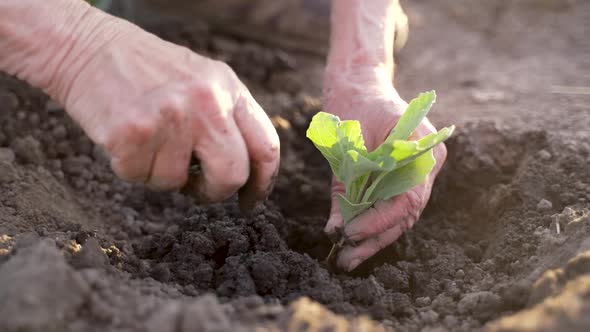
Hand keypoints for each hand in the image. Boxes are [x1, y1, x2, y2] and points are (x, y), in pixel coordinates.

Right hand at [57, 9, 279, 207]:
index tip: (251, 200)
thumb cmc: (146, 70)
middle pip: (232, 175)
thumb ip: (228, 118)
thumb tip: (246, 171)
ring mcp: (171, 118)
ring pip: (177, 183)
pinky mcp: (134, 134)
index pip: (265, 147)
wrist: (86, 47)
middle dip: (214, 192)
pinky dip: (133, 169)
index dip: (263, 183)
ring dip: (161, 173)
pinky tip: (127, 140)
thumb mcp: (202, 79)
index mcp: (228, 88)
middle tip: (198, 188)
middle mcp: (206, 102)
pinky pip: (142, 179)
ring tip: (148, 141)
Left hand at [323, 66, 446, 270]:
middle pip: (406, 212)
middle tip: (345, 259)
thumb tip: (338, 228)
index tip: (350, 234)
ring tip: (346, 258)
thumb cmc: (354, 104)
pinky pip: (392, 205)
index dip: (379, 221)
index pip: (408, 198)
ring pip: (400, 214)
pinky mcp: (406, 175)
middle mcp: (428, 161)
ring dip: (373, 238)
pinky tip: (353, 241)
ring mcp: (420, 169)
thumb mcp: (347, 143)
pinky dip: (373, 222)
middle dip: (374, 238)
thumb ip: (345, 185)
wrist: (359, 84)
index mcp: (423, 147)